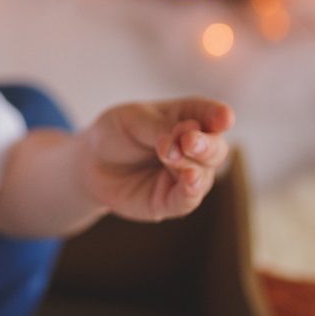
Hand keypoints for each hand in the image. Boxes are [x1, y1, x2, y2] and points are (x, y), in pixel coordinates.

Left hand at [78, 98, 233, 222]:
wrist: (90, 163)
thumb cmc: (115, 134)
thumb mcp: (132, 120)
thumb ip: (159, 128)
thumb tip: (184, 137)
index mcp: (186, 119)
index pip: (209, 114)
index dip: (218, 115)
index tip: (225, 117)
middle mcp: (193, 149)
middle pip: (215, 147)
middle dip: (207, 144)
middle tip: (189, 140)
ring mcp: (184, 176)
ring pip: (204, 174)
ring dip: (191, 164)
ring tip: (169, 155)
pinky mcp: (170, 201)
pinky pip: (188, 199)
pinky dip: (191, 190)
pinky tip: (189, 179)